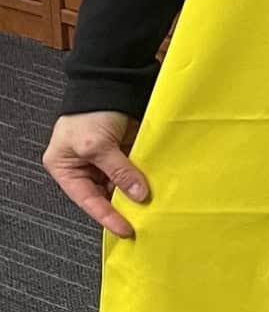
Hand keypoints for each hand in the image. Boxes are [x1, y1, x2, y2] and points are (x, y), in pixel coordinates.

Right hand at [44, 110, 147, 238]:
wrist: (110, 82)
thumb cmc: (90, 110)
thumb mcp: (97, 145)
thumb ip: (118, 171)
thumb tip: (138, 195)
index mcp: (66, 168)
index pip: (88, 200)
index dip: (107, 217)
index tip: (126, 230)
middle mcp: (85, 167)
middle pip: (106, 195)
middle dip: (124, 207)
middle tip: (143, 222)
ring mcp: (108, 161)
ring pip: (124, 186)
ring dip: (138, 194)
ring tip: (154, 209)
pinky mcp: (127, 152)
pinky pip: (137, 172)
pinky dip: (147, 180)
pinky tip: (159, 189)